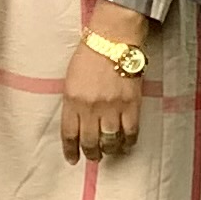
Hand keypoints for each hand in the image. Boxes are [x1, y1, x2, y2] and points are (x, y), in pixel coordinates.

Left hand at [61, 1, 150, 159]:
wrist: (113, 40)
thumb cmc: (89, 56)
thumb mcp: (71, 79)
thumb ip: (73, 102)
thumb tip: (77, 123)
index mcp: (72, 100)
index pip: (69, 133)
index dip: (70, 150)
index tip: (72, 159)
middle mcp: (90, 107)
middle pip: (90, 141)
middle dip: (91, 153)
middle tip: (93, 157)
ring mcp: (112, 107)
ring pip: (110, 141)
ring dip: (109, 150)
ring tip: (109, 152)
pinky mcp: (131, 105)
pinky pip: (130, 132)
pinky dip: (128, 142)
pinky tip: (126, 144)